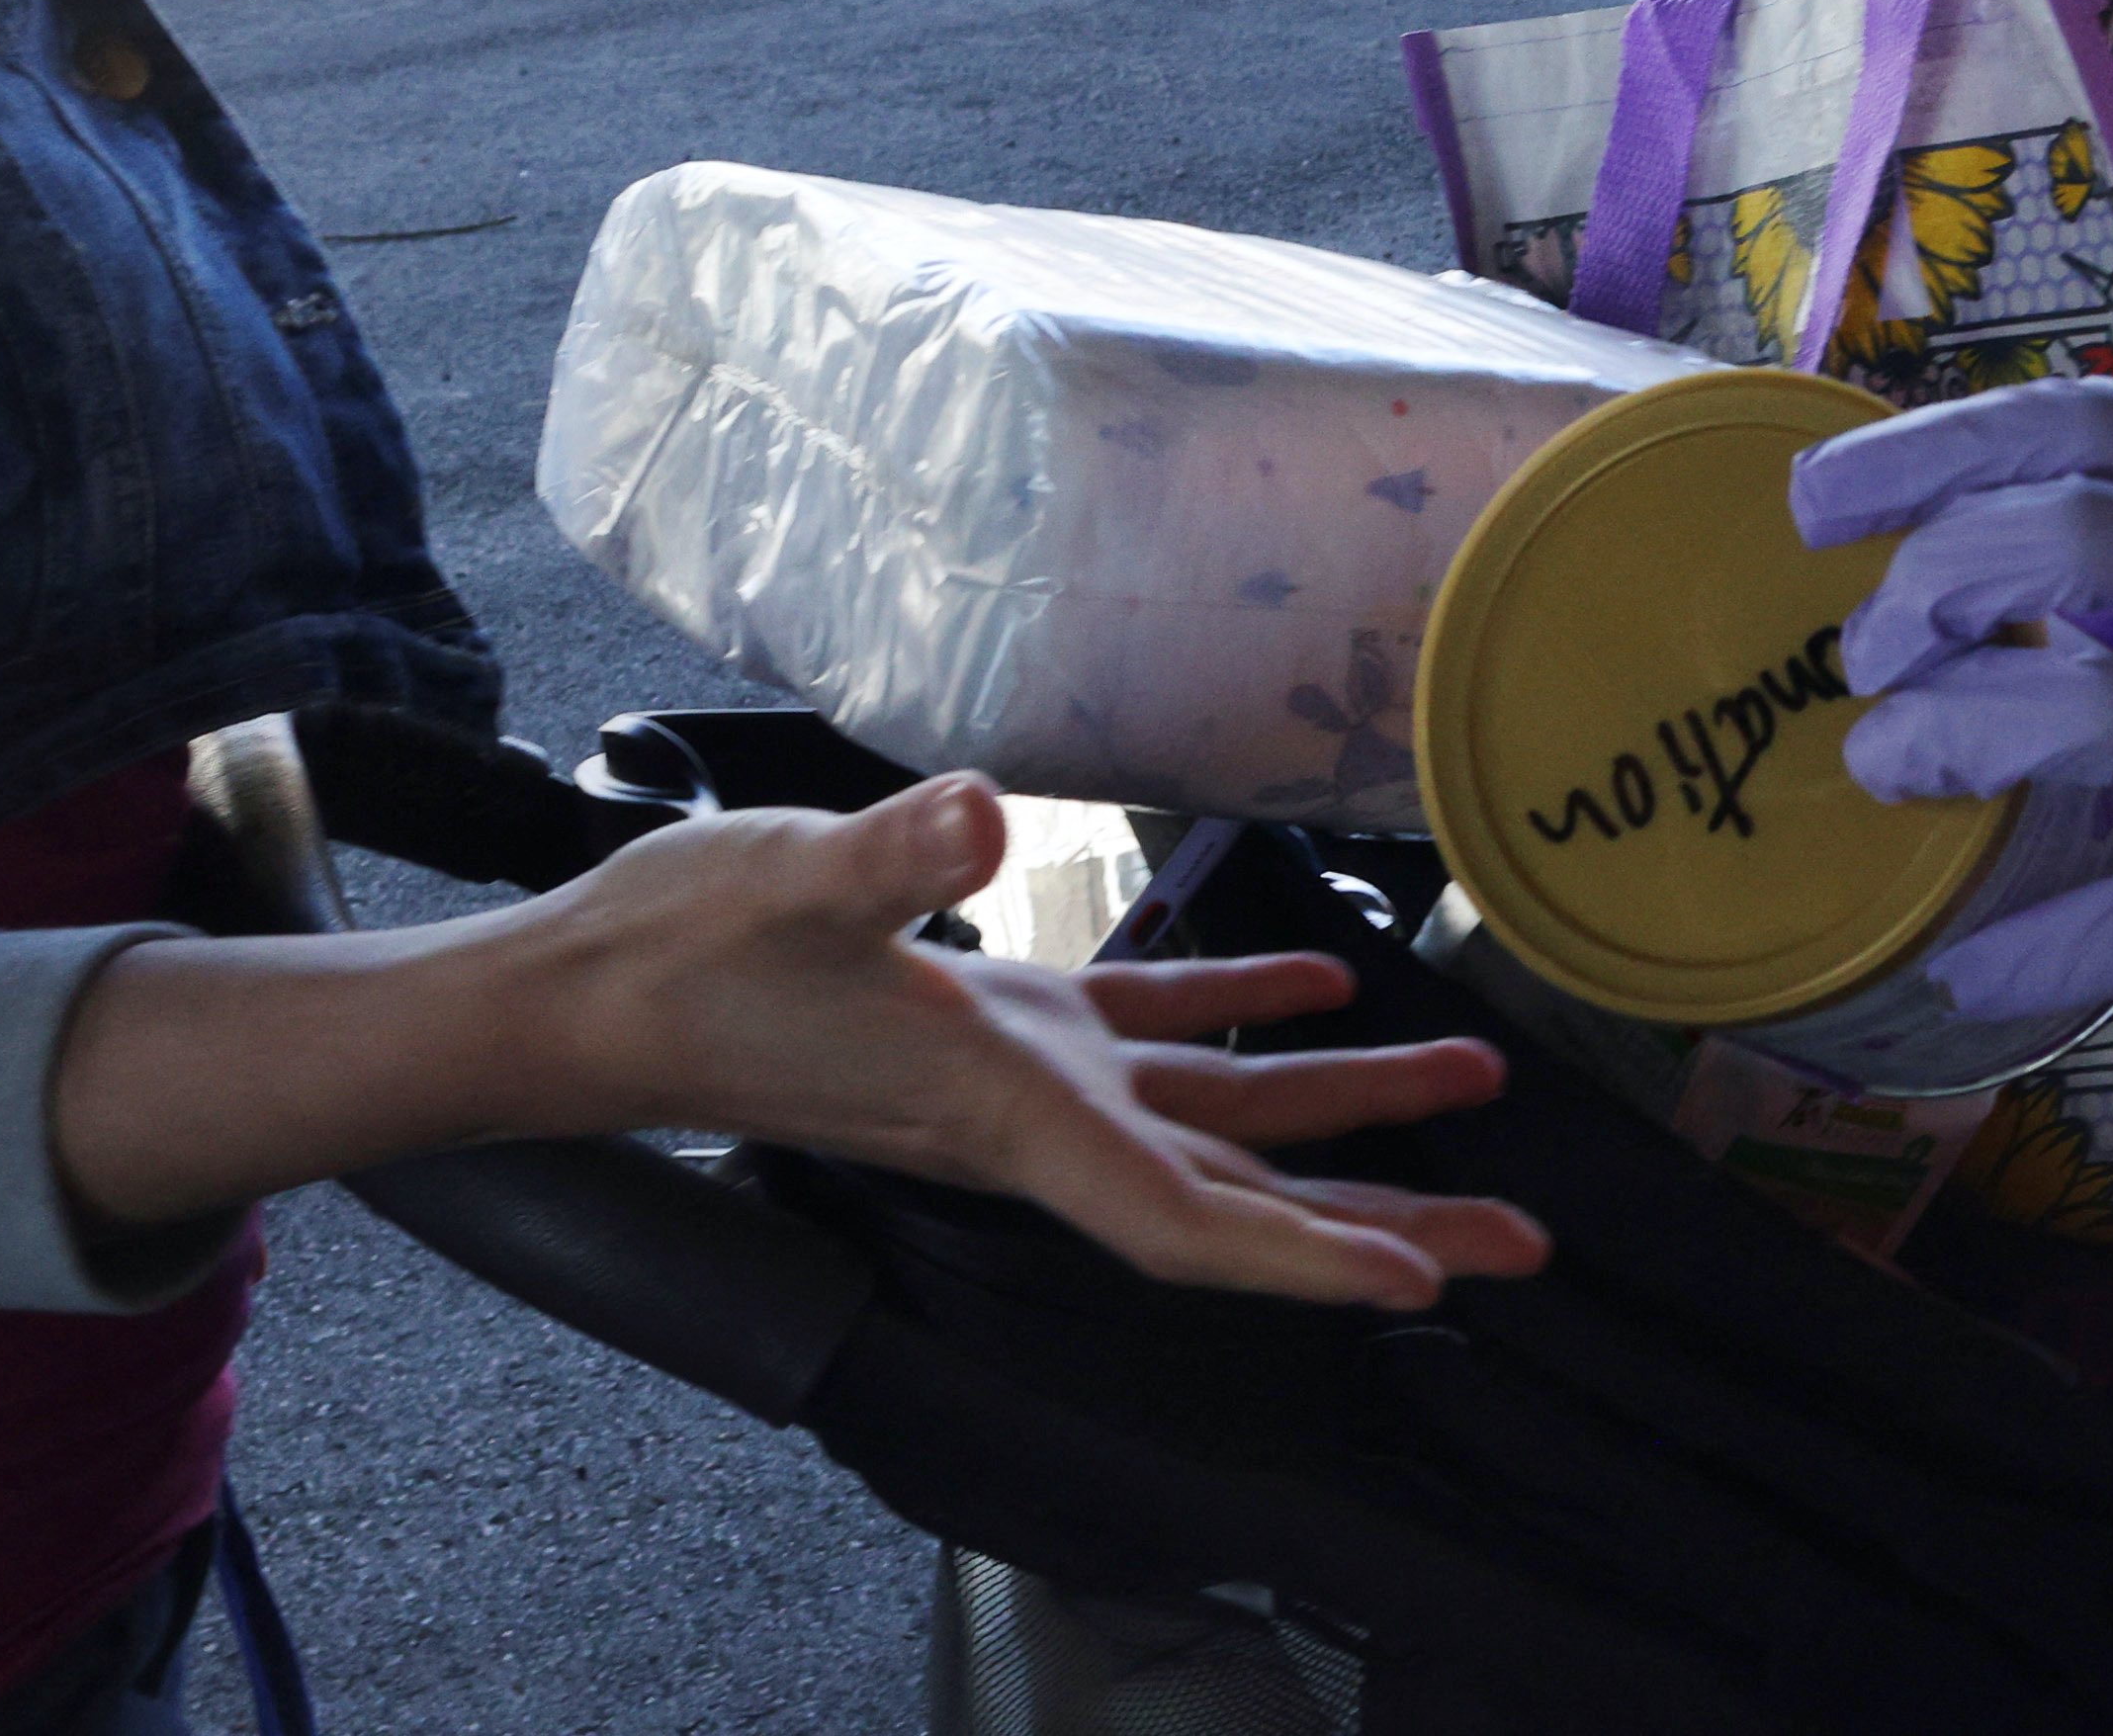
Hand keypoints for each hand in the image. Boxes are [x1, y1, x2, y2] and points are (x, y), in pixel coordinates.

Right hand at [52, 776, 1548, 1310]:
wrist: (587, 991)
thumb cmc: (681, 953)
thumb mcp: (788, 883)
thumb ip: (888, 858)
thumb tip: (982, 820)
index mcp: (1009, 1112)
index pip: (1184, 1218)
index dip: (1303, 1261)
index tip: (1420, 1291)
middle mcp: (1037, 1120)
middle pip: (1241, 1200)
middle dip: (1382, 1220)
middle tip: (1526, 1244)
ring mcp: (1027, 1080)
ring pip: (1220, 1119)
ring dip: (1347, 1112)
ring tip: (1483, 1089)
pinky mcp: (1002, 1025)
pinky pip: (1154, 1039)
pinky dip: (1245, 1019)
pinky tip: (1322, 989)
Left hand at [1796, 382, 2112, 1019]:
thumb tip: (2016, 540)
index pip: (2064, 424)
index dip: (1922, 453)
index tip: (1816, 500)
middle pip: (2059, 538)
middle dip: (1928, 593)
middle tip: (1866, 658)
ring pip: (2101, 704)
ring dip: (1966, 736)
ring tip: (1892, 764)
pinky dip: (2059, 946)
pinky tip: (1968, 977)